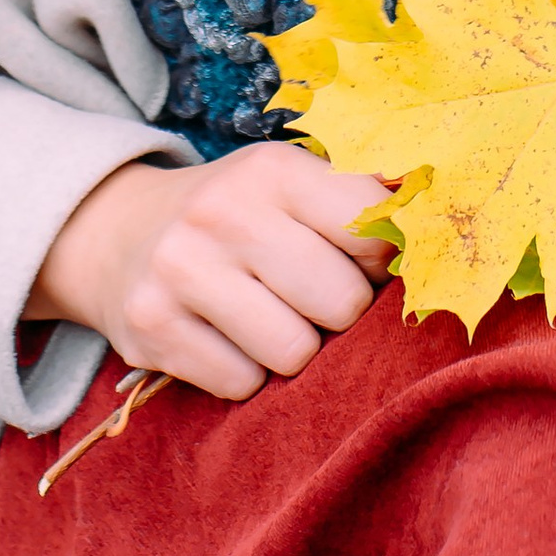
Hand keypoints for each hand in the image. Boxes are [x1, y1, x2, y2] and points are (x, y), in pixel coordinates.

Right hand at [26, 147, 390, 401]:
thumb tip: (438, 201)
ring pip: (295, 353)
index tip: (368, 265)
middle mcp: (223, 213)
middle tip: (310, 298)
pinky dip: (246, 374)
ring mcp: (181, 271)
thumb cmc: (234, 214)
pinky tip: (226, 339)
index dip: (382, 259)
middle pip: (341, 303)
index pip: (368, 226)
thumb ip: (360, 198)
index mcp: (271, 169)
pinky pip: (242, 385)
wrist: (117, 235)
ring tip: (268, 318)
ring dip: (294, 350)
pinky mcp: (151, 329)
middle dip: (338, 314)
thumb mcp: (289, 184)